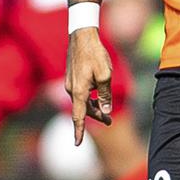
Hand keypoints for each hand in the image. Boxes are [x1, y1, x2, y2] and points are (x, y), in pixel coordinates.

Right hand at [66, 28, 113, 142]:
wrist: (82, 36)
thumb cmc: (95, 54)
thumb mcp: (106, 75)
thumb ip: (105, 95)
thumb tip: (106, 110)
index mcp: (79, 91)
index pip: (78, 117)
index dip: (78, 132)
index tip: (77, 144)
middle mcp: (71, 89)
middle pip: (82, 110)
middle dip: (95, 116)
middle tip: (109, 121)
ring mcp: (70, 83)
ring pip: (82, 101)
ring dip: (93, 107)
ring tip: (105, 110)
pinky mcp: (71, 77)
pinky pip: (80, 93)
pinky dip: (88, 98)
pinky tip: (97, 93)